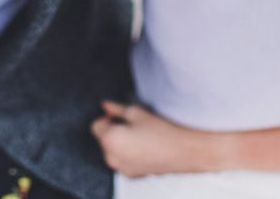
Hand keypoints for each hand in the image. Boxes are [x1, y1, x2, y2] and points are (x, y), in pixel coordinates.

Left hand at [90, 101, 219, 176]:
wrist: (183, 152)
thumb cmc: (160, 131)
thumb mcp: (136, 113)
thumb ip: (116, 109)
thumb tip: (105, 105)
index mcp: (110, 140)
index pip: (96, 126)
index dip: (107, 118)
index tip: (118, 116)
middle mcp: (112, 157)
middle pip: (103, 139)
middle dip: (113, 130)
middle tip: (132, 124)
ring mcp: (121, 168)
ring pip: (112, 150)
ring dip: (119, 142)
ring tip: (140, 135)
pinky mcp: (131, 174)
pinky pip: (122, 160)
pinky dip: (127, 152)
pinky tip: (144, 146)